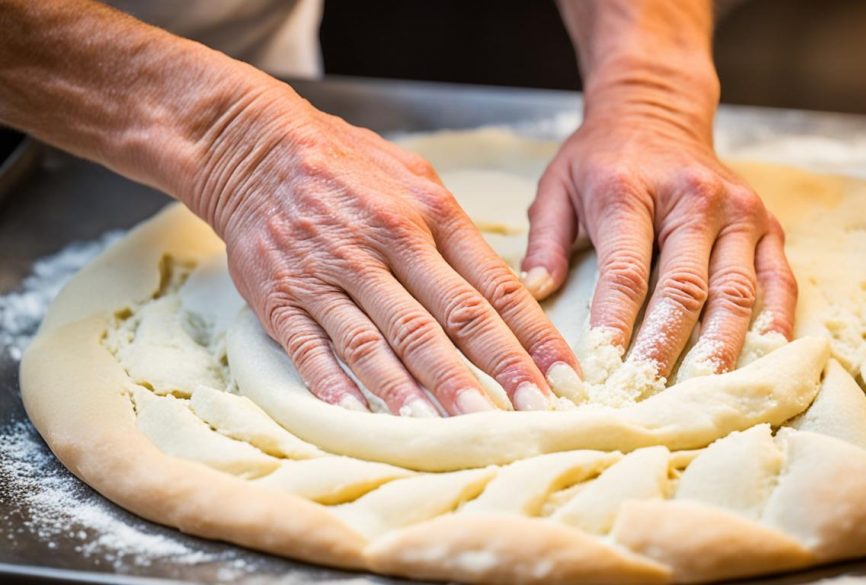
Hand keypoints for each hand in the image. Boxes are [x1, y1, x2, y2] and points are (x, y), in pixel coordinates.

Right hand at [195, 85, 579, 415]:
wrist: (254, 145)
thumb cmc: (347, 164)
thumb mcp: (416, 178)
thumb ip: (459, 235)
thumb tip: (506, 288)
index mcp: (429, 214)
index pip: (494, 287)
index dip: (533, 338)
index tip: (562, 377)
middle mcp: (385, 243)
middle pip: (449, 319)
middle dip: (496, 371)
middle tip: (531, 413)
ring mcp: (331, 271)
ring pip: (384, 340)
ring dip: (423, 389)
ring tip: (459, 429)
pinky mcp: (282, 295)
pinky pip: (314, 348)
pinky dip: (338, 385)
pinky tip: (365, 418)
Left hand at [521, 112, 796, 378]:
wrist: (657, 109)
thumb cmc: (600, 158)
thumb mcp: (556, 185)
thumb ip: (543, 240)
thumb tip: (534, 293)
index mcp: (630, 190)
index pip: (626, 271)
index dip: (615, 325)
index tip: (602, 370)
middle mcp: (692, 198)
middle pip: (685, 288)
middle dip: (667, 349)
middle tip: (650, 394)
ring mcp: (737, 211)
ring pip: (736, 291)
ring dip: (722, 347)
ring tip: (708, 393)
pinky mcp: (768, 223)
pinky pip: (779, 279)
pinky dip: (774, 322)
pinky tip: (764, 358)